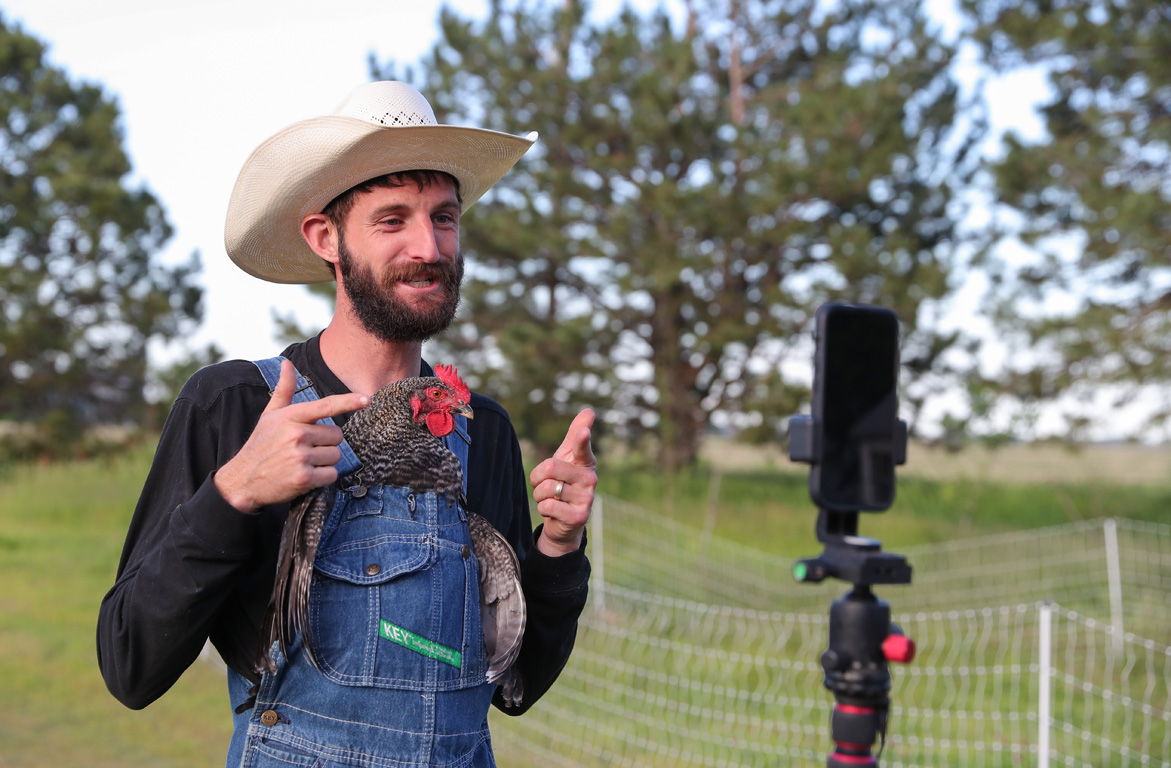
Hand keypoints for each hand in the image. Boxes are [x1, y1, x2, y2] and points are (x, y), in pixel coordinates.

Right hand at [214, 360, 369, 512]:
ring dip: (325, 462)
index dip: (348, 401)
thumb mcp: (270, 415)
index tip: (367, 399)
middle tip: (305, 449)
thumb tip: (287, 363)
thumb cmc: (261, 445)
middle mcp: (296, 434)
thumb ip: (284, 389)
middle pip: (337, 435)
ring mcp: (300, 457)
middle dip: (327, 443)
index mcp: (291, 416)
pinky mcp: (304, 478)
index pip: (326, 405)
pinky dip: (323, 477)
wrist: (242, 480)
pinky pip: (331, 475)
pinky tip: (306, 476)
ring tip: (303, 462)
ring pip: (335, 456)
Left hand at [530, 409, 596, 556]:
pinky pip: (548, 506)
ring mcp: (587, 498)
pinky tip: (554, 512)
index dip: (582, 439)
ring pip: (547, 489)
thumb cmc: (564, 483)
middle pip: (550, 467)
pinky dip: (543, 509)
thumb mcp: (567, 458)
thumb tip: (590, 410)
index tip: (584, 431)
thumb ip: (575, 435)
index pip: (582, 447)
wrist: (563, 521)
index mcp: (586, 462)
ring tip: (550, 499)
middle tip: (545, 484)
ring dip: (540, 496)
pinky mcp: (580, 516)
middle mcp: (590, 478)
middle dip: (538, 478)